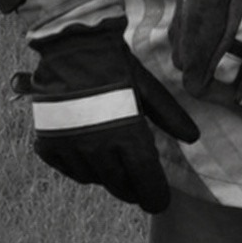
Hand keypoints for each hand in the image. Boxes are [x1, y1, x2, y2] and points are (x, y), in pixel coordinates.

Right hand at [20, 18, 198, 212]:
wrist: (72, 42)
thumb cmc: (115, 61)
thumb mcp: (147, 85)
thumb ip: (169, 115)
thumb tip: (193, 138)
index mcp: (126, 134)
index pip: (144, 180)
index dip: (154, 195)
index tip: (159, 200)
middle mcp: (98, 148)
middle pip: (120, 185)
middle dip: (133, 186)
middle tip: (140, 180)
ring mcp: (70, 148)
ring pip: (95, 179)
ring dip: (107, 173)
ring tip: (114, 157)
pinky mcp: (49, 144)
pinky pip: (69, 169)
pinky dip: (82, 165)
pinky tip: (90, 150)